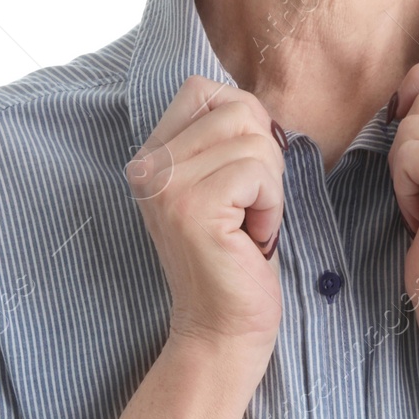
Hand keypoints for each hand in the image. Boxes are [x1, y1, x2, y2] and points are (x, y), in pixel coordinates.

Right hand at [127, 76, 285, 356]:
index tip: (238, 181)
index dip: (244, 127)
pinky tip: (251, 237)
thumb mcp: (223, 181)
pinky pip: (259, 172)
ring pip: (255, 141)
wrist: (223, 327)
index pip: (205, 91)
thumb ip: (224, 137)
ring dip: (269, 187)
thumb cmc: (235, 254)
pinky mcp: (193, 207)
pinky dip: (271, 206)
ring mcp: (165, 185)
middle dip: (263, 159)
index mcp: (151, 156)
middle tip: (247, 209)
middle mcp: (147, 166)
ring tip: (247, 225)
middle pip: (238, 110)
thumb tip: (253, 104)